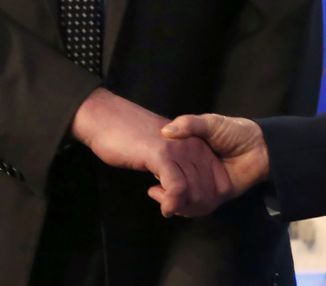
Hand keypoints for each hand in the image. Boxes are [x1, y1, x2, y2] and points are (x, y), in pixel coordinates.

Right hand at [70, 88, 230, 216]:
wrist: (108, 117)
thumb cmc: (132, 138)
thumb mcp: (166, 152)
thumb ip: (181, 169)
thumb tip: (188, 194)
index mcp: (198, 146)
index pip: (217, 184)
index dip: (205, 203)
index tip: (186, 206)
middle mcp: (194, 146)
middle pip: (209, 192)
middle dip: (193, 208)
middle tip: (174, 207)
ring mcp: (179, 150)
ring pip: (195, 192)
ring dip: (183, 208)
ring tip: (167, 205)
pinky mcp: (162, 154)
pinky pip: (178, 187)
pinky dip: (173, 203)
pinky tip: (165, 208)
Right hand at [155, 114, 270, 214]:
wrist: (261, 147)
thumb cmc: (235, 131)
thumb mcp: (211, 123)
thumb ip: (190, 124)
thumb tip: (166, 131)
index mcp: (190, 154)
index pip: (168, 168)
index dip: (159, 173)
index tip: (152, 175)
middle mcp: (195, 170)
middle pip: (173, 186)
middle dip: (164, 192)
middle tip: (157, 191)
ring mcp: (206, 184)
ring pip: (184, 199)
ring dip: (174, 202)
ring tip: (167, 201)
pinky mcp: (217, 196)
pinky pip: (200, 207)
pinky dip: (190, 208)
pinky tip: (180, 204)